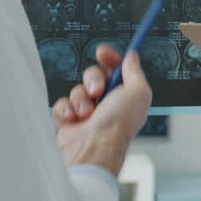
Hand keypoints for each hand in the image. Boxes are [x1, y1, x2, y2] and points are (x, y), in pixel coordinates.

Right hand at [54, 45, 151, 175]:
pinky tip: (73, 119)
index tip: (102, 52)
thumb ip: (135, 71)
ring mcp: (86, 113)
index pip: (116, 70)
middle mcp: (107, 105)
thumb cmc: (118, 124)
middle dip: (93, 79)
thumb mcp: (138, 92)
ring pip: (77, 89)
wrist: (93, 148)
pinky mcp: (68, 121)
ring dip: (81, 98)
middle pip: (94, 76)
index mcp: (125, 97)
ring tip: (86, 113)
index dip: (109, 58)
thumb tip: (132, 56)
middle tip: (97, 91)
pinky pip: (62, 103)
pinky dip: (66, 109)